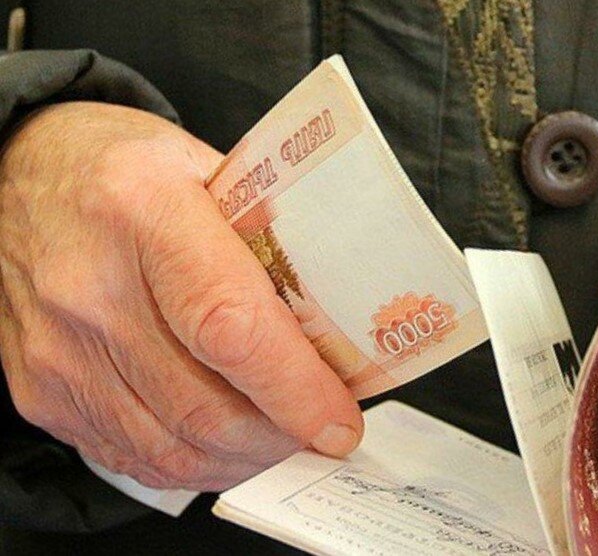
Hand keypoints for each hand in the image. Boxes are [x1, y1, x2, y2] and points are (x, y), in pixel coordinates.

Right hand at [0, 102, 362, 490]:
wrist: (17, 180)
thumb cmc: (124, 170)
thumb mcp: (207, 172)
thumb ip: (268, 243)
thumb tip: (335, 328)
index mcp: (142, 212)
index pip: (230, 327)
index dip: (295, 388)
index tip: (339, 420)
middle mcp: (89, 289)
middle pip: (205, 407)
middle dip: (283, 435)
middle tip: (322, 429)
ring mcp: (59, 351)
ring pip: (173, 449)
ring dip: (245, 458)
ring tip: (283, 437)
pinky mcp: (42, 392)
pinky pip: (134, 458)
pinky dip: (196, 463)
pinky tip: (227, 441)